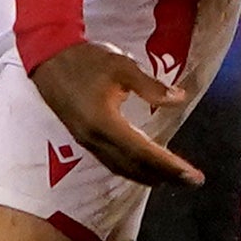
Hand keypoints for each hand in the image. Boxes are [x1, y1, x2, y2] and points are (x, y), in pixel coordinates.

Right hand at [25, 42, 200, 188]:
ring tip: (172, 180)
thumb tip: (179, 99)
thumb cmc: (86, 60)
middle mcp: (95, 139)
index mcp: (105, 122)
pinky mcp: (83, 139)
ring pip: (121, 168)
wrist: (48, 58)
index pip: (143, 152)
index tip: (192, 175)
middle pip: (134, 166)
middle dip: (165, 177)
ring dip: (148, 177)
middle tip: (192, 182)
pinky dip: (131, 170)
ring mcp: (86, 141)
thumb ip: (151, 86)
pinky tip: (142, 168)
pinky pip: (111, 162)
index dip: (169, 166)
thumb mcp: (121, 66)